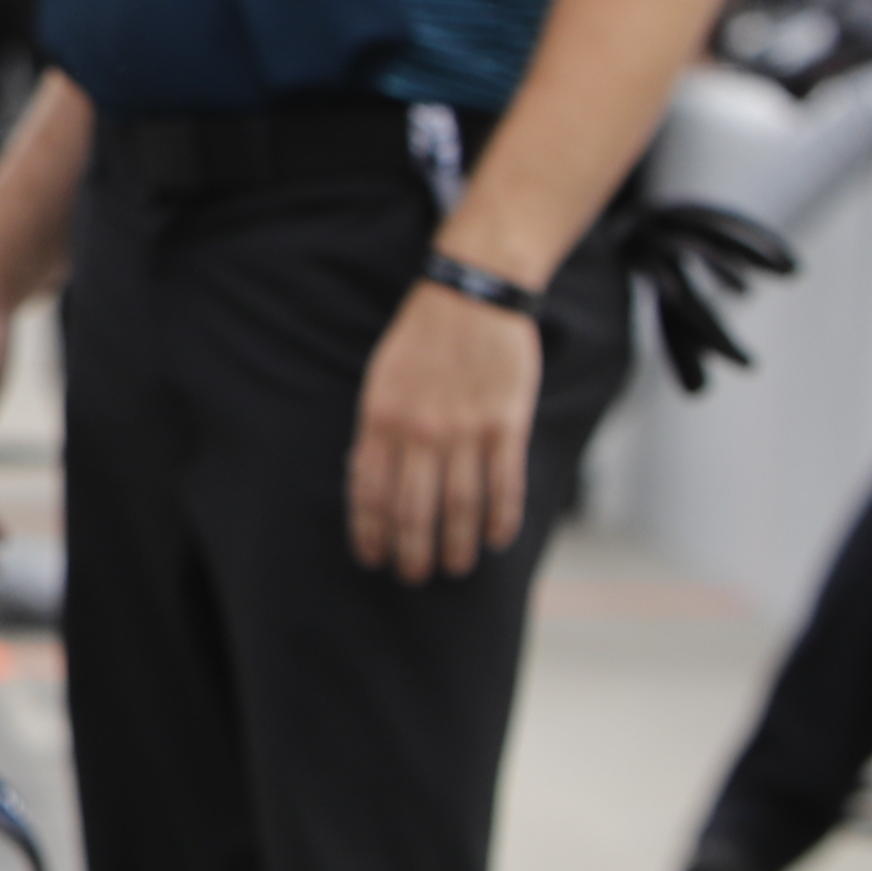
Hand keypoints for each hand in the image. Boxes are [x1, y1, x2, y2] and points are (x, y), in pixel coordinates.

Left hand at [348, 274, 542, 583]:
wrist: (473, 294)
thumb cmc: (422, 338)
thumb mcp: (380, 380)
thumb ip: (374, 430)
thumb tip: (365, 479)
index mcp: (381, 420)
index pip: (370, 493)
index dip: (371, 533)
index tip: (374, 558)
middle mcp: (420, 431)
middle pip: (413, 510)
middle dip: (412, 552)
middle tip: (414, 576)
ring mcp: (465, 430)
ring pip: (459, 507)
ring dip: (457, 546)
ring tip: (456, 567)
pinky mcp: (506, 424)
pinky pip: (504, 485)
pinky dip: (501, 519)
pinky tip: (498, 539)